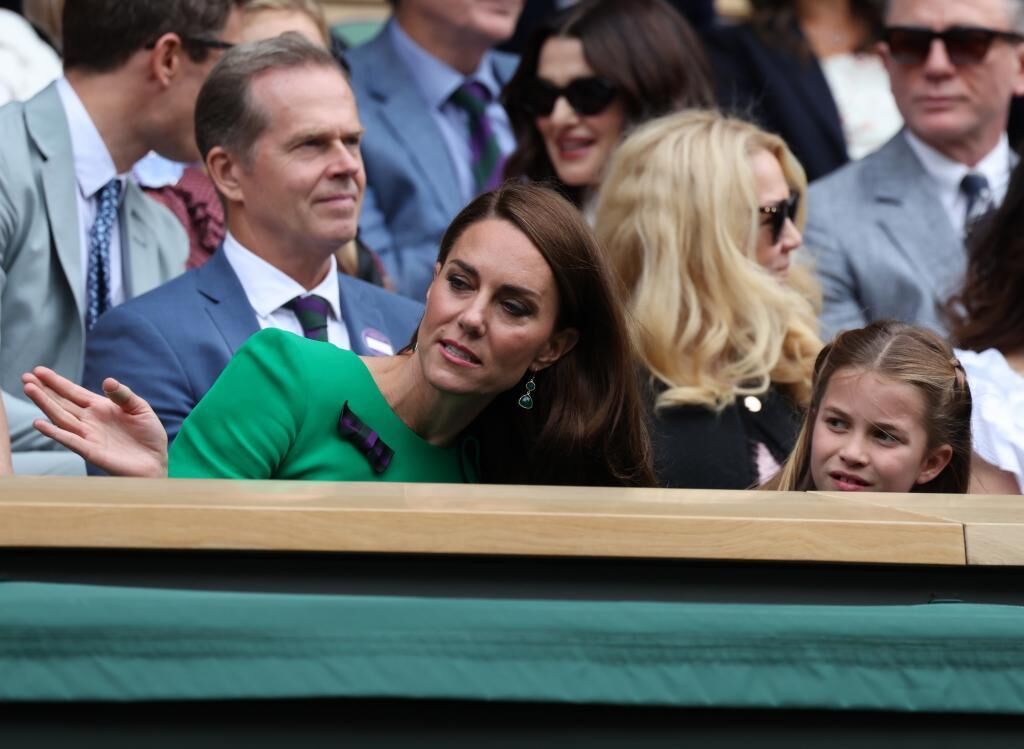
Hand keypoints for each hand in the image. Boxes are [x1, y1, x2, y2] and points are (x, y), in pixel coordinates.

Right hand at [22, 367, 168, 476]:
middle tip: (25, 377)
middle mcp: (89, 421)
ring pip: (61, 417)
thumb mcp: (140, 409)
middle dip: (44, 390)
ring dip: (45, 404)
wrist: (155, 462)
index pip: (74, 392)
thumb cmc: (148, 436)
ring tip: (30, 389)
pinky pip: (70, 441)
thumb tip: (108, 381)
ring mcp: (88, 436)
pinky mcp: (91, 452)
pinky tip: (40, 423)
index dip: (57, 382)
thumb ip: (124, 395)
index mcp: (100, 408)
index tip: (38, 370)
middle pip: (62, 403)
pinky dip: (54, 432)